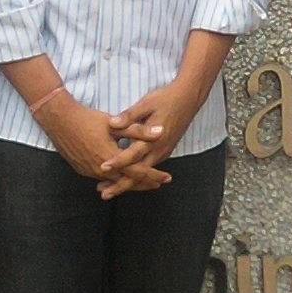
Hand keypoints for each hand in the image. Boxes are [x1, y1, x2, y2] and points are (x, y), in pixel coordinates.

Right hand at [35, 92, 173, 192]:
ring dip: (129, 182)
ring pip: (114, 182)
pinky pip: (103, 178)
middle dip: (145, 183)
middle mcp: (101, 169)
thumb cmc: (88, 119)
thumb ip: (139, 131)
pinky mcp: (82, 169)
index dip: (154, 175)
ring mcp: (90, 171)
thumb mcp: (115, 124)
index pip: (138, 172)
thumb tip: (160, 132)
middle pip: (128, 182)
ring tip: (143, 182)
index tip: (167, 177)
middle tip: (158, 183)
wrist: (59, 120)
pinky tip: (120, 177)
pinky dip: (115, 179)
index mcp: (112, 158)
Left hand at [98, 82, 200, 198]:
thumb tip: (112, 123)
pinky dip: (137, 177)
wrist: (188, 99)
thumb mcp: (146, 103)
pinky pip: (149, 168)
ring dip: (127, 183)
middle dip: (121, 185)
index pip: (132, 155)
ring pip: (144, 173)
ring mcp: (163, 152)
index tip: (102, 168)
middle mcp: (159, 150)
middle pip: (138, 173)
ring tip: (110, 190)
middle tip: (104, 193)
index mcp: (153, 139)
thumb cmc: (166, 99)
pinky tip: (126, 179)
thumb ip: (129, 116)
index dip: (117, 162)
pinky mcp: (165, 151)